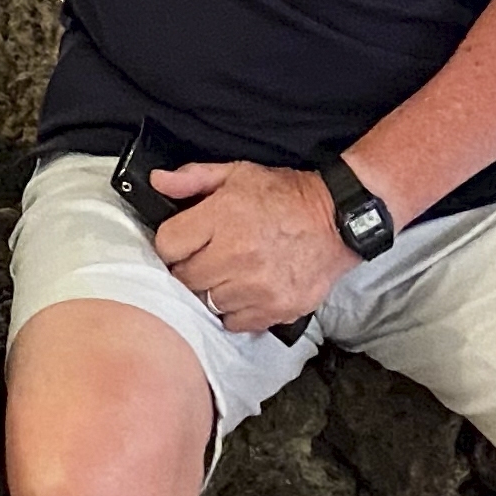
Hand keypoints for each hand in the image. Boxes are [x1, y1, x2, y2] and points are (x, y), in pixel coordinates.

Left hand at [148, 161, 356, 333]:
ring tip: (228, 274)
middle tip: (207, 258)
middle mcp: (236, 255)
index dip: (172, 244)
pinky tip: (245, 291)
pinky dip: (234, 311)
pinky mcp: (275, 309)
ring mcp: (256, 287)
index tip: (185, 242)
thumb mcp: (238, 174)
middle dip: (190, 268)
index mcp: (222, 217)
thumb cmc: (284, 196)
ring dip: (212, 291)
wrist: (337, 221)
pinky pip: (234, 322)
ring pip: (207, 303)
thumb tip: (158, 181)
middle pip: (184, 278)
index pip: (167, 246)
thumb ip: (194, 178)